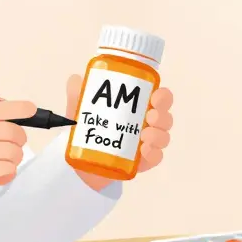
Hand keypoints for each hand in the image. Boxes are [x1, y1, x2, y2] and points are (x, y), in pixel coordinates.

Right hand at [0, 99, 35, 203]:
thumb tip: (5, 104)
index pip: (4, 108)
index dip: (22, 108)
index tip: (31, 109)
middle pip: (15, 132)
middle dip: (20, 139)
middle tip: (14, 144)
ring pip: (15, 151)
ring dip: (14, 157)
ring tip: (3, 161)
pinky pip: (9, 168)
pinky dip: (9, 172)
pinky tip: (0, 175)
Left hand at [72, 74, 174, 188]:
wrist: (80, 159)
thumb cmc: (88, 127)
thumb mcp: (81, 107)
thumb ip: (78, 90)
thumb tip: (76, 78)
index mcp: (138, 107)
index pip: (160, 98)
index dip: (163, 96)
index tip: (155, 95)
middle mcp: (147, 124)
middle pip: (166, 117)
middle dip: (162, 115)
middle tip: (149, 116)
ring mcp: (146, 144)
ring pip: (163, 137)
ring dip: (159, 135)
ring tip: (144, 135)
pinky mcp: (142, 163)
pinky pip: (155, 158)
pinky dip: (153, 154)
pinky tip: (144, 151)